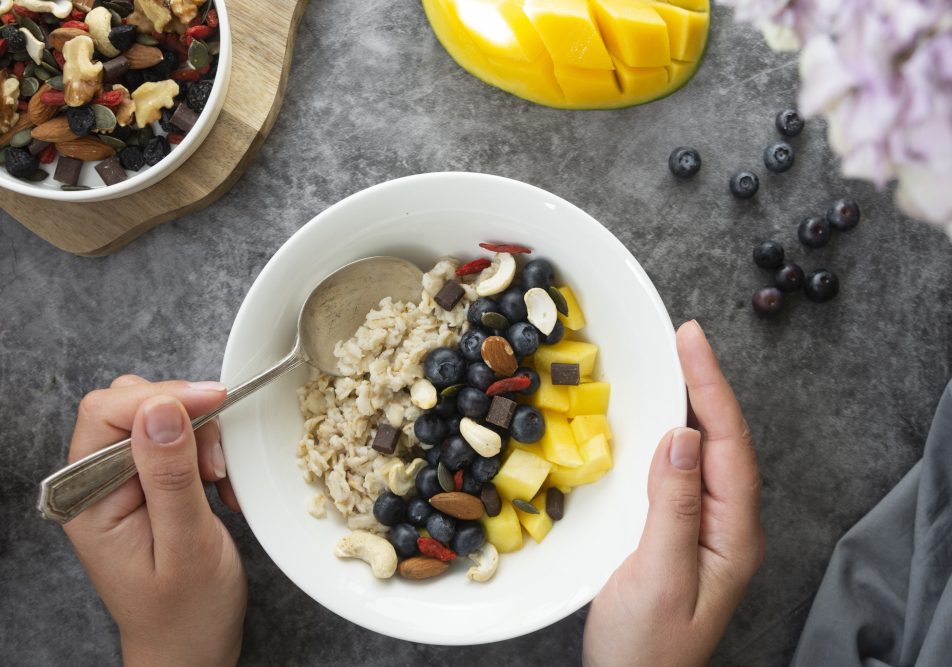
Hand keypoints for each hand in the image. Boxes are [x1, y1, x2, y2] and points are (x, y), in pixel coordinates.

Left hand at [62, 376, 246, 665]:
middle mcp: (97, 482)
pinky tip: (220, 486)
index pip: (108, 414)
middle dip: (185, 418)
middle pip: (132, 405)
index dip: (162, 397)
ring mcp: (122, 480)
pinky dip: (206, 450)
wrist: (191, 645)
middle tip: (216, 464)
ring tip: (219, 483)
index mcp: (90, 499)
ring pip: (159, 415)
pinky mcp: (147, 481)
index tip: (215, 400)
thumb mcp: (187, 543)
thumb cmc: (187, 610)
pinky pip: (176, 438)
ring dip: (201, 436)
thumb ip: (170, 474)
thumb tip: (161, 406)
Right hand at [582, 321, 763, 666]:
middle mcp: (727, 527)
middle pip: (725, 441)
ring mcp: (704, 529)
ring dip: (692, 404)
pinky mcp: (678, 533)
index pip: (729, 445)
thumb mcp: (660, 576)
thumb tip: (683, 436)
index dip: (710, 387)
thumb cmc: (646, 647)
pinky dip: (672, 435)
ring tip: (676, 363)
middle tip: (683, 337)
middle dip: (706, 385)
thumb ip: (674, 507)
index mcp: (734, 535)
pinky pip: (681, 472)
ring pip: (705, 453)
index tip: (690, 340)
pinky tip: (661, 421)